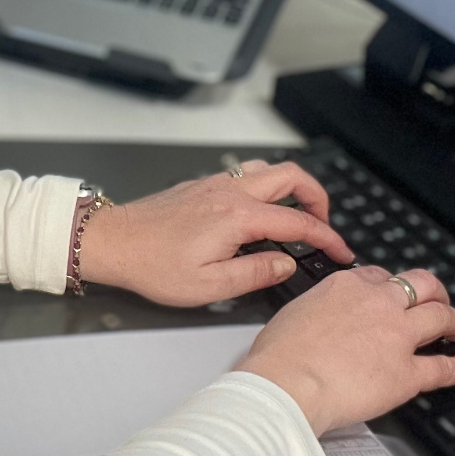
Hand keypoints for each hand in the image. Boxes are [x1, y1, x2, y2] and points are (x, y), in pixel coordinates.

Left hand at [76, 159, 354, 306]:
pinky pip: (244, 174)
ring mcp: (214, 183)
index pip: (297, 220)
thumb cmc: (154, 265)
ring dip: (290, 187)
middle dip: (317, 196)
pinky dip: (265, 186)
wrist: (114, 242)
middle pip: (289, 175)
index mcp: (237, 216)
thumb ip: (256, 273)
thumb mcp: (210, 285)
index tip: (340, 251)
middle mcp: (228, 191)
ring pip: (266, 169)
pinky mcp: (201, 185)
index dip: (326, 237)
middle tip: (324, 225)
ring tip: (297, 215)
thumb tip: (287, 262)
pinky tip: (260, 212)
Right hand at [234, 265, 454, 434]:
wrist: (288, 382)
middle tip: (438, 300)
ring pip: (439, 316)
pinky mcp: (408, 373)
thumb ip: (319, 309)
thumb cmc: (281, 354)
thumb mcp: (296, 311)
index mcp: (346, 285)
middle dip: (434, 291)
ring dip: (453, 321)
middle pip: (420, 284)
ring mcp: (397, 336)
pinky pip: (445, 367)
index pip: (379, 275)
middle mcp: (377, 303)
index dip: (390, 285)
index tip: (393, 293)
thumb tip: (320, 319)